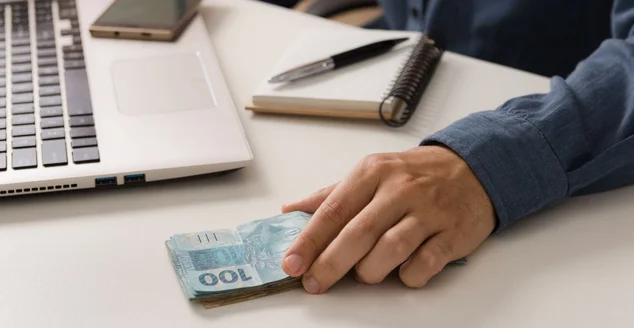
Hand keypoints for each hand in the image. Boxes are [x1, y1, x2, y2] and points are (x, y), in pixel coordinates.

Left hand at [280, 145, 495, 293]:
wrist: (473, 167)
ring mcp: (429, 211)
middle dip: (330, 264)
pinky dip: (409, 276)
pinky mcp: (453, 232)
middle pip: (358, 233)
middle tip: (315, 283)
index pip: (333, 210)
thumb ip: (332, 194)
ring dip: (369, 272)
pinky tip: (401, 273)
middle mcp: (400, 189)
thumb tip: (292, 210)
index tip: (292, 263)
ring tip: (363, 274)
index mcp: (373, 172)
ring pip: (390, 250)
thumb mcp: (372, 171)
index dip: (309, 240)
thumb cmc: (415, 174)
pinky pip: (426, 263)